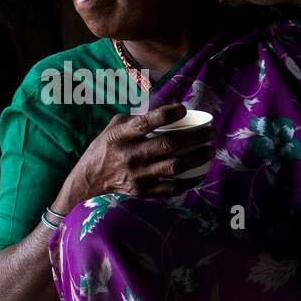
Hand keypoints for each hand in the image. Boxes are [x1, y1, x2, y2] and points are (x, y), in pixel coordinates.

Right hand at [62, 104, 214, 206]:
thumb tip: (167, 112)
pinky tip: (200, 174)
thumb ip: (138, 118)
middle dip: (195, 137)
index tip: (184, 109)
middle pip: (169, 144)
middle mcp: (130, 154)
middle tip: (211, 133)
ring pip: (174, 166)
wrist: (89, 178)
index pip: (148, 122)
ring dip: (197, 158)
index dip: (168, 114)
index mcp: (122, 135)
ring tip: (210, 150)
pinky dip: (188, 182)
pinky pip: (170, 187)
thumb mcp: (115, 126)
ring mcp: (137, 174)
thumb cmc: (106, 147)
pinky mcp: (142, 191)